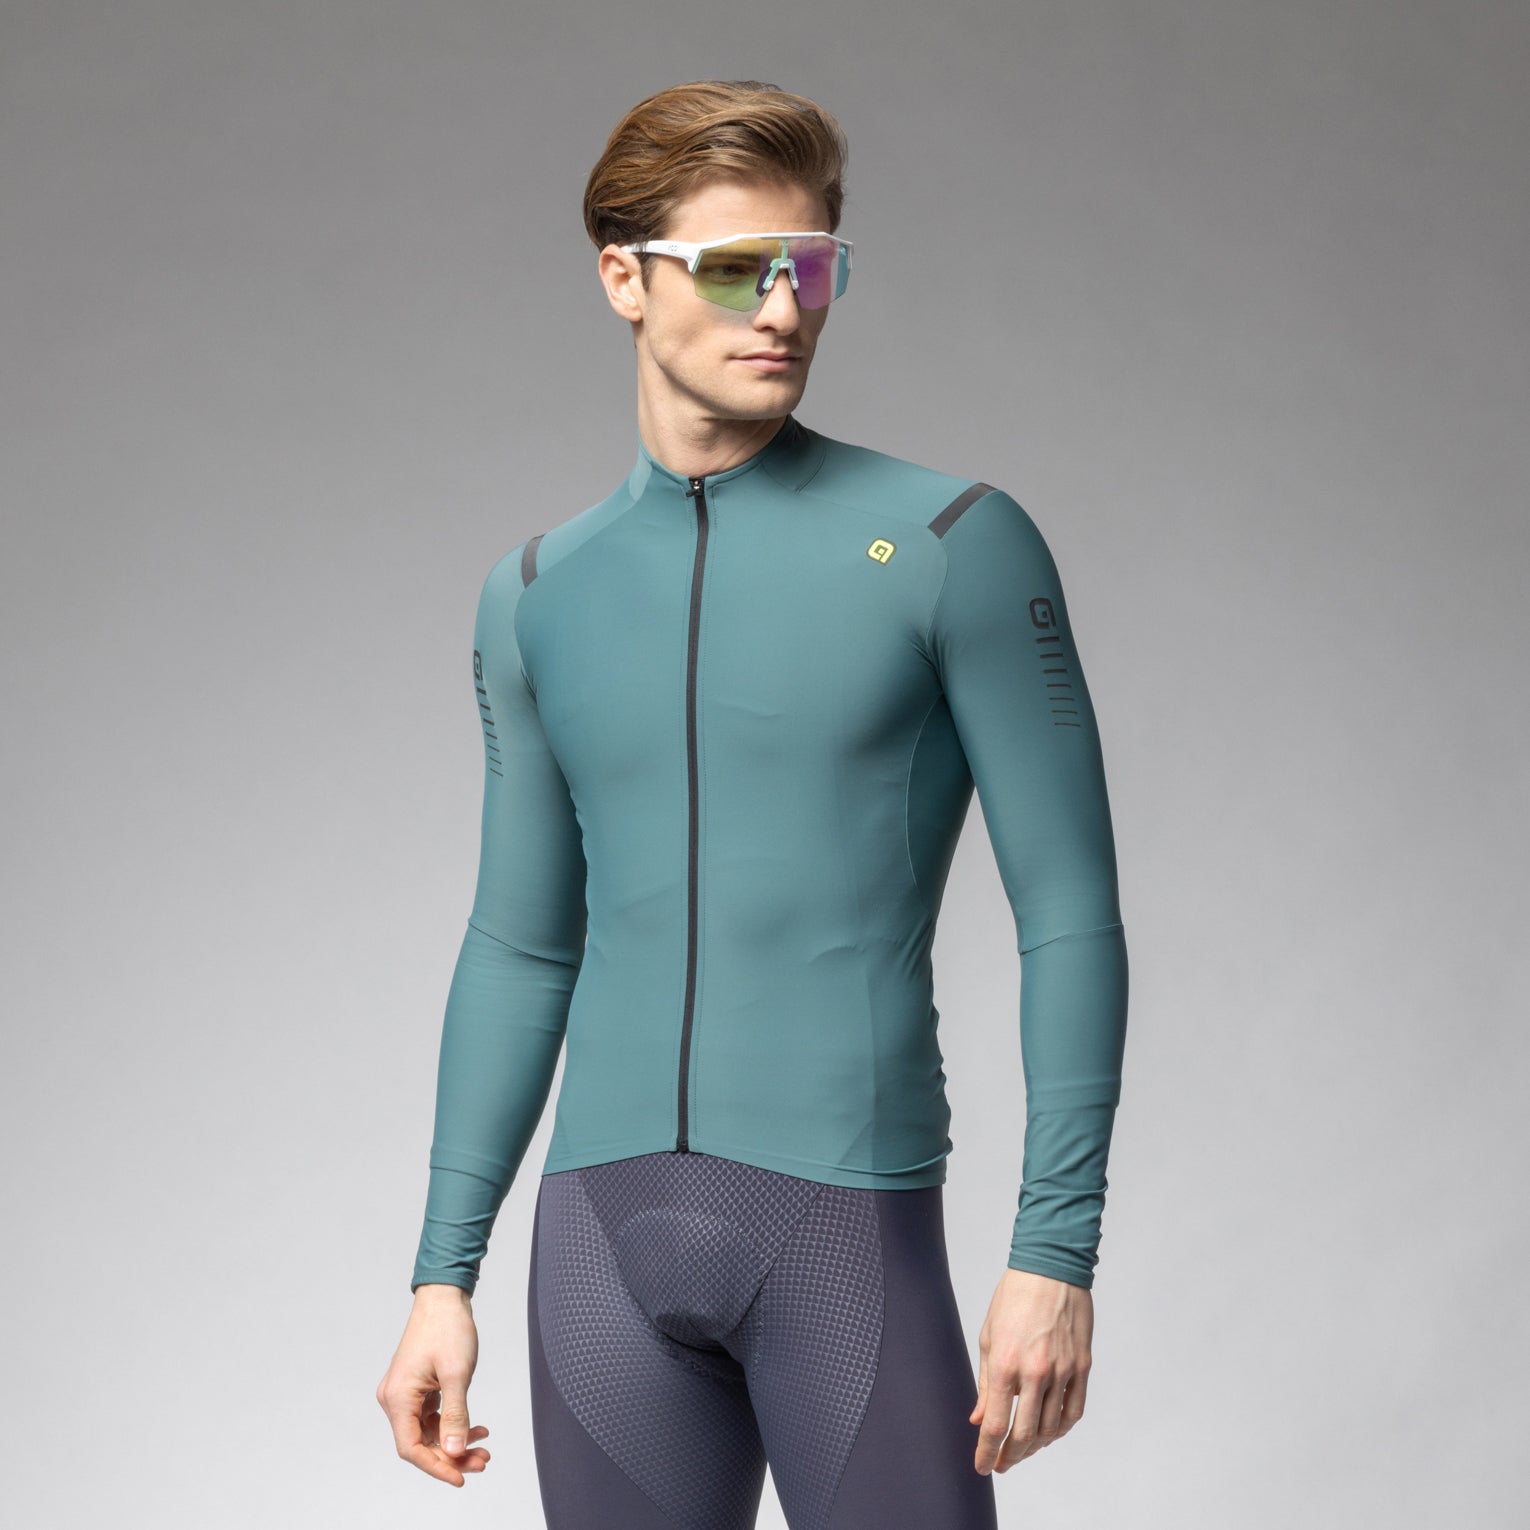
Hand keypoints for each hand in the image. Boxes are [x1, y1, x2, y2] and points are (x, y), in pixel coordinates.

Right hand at [377, 1284, 492, 1485]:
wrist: (444, 1297)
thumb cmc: (448, 1328)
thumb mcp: (457, 1374)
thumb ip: (455, 1416)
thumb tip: (453, 1453)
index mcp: (398, 1398)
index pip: (411, 1448)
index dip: (436, 1467)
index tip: (462, 1477)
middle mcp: (395, 1399)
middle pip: (420, 1443)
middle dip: (451, 1455)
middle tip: (483, 1461)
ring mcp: (405, 1394)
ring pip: (428, 1432)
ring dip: (454, 1442)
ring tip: (484, 1447)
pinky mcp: (416, 1388)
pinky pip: (431, 1417)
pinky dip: (452, 1425)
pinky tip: (476, 1429)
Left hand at [969, 1266, 1092, 1474]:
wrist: (1050, 1268)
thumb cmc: (1014, 1298)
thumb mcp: (989, 1336)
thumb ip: (986, 1382)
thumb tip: (979, 1418)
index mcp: (1006, 1364)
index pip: (996, 1425)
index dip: (987, 1452)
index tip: (983, 1467)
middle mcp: (1035, 1373)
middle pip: (1024, 1435)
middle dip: (1010, 1457)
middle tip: (1002, 1464)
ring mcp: (1063, 1371)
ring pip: (1050, 1428)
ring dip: (1035, 1447)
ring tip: (1023, 1450)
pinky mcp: (1082, 1366)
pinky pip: (1073, 1411)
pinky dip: (1060, 1429)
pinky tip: (1049, 1433)